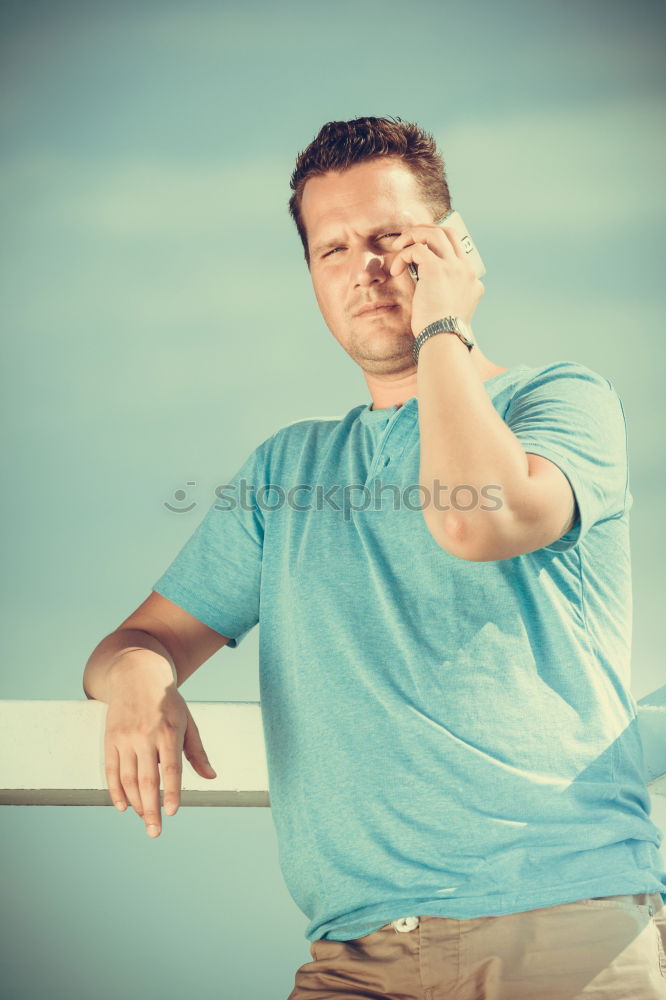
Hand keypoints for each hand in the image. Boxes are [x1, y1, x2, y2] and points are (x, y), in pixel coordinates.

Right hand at [104, 660, 216, 837]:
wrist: (137, 674)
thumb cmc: (167, 701)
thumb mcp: (187, 721)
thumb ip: (196, 751)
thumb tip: (211, 777)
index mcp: (169, 731)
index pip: (170, 768)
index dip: (170, 792)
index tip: (172, 812)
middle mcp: (146, 735)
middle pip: (146, 779)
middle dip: (151, 809)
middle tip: (155, 832)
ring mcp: (125, 737)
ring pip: (127, 778)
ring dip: (135, 803)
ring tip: (144, 820)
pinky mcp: (110, 738)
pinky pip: (110, 770)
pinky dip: (115, 791)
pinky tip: (123, 807)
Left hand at [389, 225, 483, 336]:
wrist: (444, 339)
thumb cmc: (444, 331)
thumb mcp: (455, 311)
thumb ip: (453, 295)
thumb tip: (438, 290)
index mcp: (471, 277)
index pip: (457, 246)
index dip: (436, 243)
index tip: (418, 252)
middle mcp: (465, 268)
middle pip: (447, 232)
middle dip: (424, 231)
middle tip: (407, 242)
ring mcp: (452, 266)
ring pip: (432, 233)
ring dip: (412, 236)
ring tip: (397, 248)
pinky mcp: (436, 269)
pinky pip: (416, 248)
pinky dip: (402, 256)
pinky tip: (395, 271)